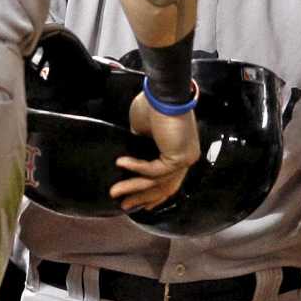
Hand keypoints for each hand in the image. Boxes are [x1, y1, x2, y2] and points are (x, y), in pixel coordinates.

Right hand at [115, 91, 200, 211]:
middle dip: (142, 198)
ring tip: (115, 192)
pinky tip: (120, 163)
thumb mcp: (141, 131)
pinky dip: (136, 168)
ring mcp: (185, 159)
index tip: (136, 202)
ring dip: (133, 188)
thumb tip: (130, 157)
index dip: (152, 194)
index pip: (168, 180)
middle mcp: (186, 157)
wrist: (162, 94)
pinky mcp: (178, 158)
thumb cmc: (152, 106)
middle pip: (164, 186)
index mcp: (179, 151)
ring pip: (157, 182)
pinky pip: (153, 170)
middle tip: (124, 206)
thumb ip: (139, 147)